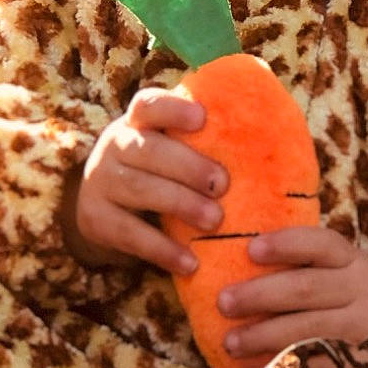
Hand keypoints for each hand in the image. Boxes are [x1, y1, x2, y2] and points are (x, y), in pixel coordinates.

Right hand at [62, 88, 225, 275]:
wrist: (101, 209)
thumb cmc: (156, 173)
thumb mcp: (169, 150)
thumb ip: (203, 142)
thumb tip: (272, 138)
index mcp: (137, 122)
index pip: (148, 105)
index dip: (173, 110)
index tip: (203, 118)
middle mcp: (115, 146)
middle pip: (148, 150)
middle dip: (188, 166)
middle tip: (223, 184)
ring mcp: (100, 183)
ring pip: (138, 189)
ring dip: (180, 204)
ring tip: (214, 220)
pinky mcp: (95, 220)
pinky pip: (130, 234)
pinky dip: (162, 250)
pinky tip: (190, 262)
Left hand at [216, 224, 367, 367]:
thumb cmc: (353, 301)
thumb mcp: (341, 273)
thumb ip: (302, 267)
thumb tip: (237, 262)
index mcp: (353, 261)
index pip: (320, 244)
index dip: (285, 245)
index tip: (251, 249)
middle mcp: (363, 290)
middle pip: (305, 289)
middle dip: (259, 296)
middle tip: (224, 303)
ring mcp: (365, 331)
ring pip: (306, 330)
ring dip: (262, 337)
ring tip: (231, 343)